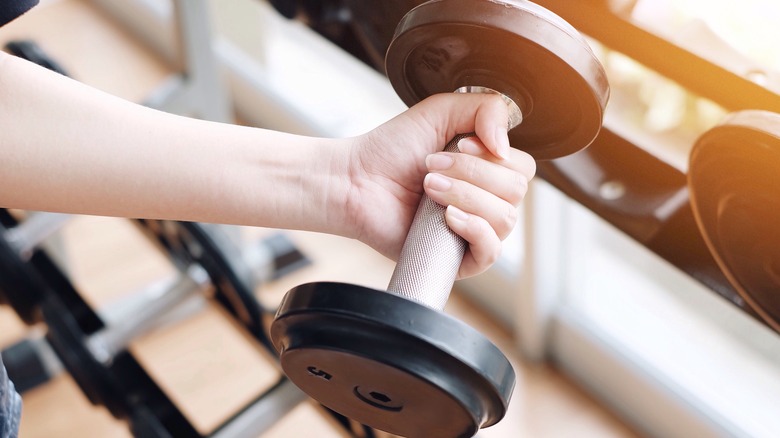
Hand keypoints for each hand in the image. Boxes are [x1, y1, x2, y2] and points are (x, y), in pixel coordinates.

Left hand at [344, 93, 535, 278]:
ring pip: (505, 218)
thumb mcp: (441, 110)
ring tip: (428, 188)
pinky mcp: (457, 259)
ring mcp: (474, 232)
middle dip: (472, 173)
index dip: (494, 156)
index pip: (522, 168)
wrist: (355, 181)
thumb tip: (506, 147)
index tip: (458, 145)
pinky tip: (447, 216)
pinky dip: (474, 229)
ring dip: (465, 196)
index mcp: (487, 172)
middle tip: (431, 168)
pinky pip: (491, 252)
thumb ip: (486, 108)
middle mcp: (486, 202)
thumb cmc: (392, 149)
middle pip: (516, 191)